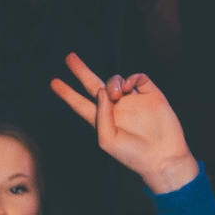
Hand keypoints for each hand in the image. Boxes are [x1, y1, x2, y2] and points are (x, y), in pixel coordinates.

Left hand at [49, 53, 196, 194]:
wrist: (162, 156)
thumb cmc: (132, 154)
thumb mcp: (107, 140)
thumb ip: (100, 115)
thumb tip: (102, 90)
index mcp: (101, 120)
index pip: (80, 104)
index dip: (67, 93)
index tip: (53, 82)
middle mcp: (115, 108)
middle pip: (94, 85)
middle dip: (81, 71)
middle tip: (69, 57)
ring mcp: (132, 99)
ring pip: (115, 80)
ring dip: (113, 81)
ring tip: (117, 94)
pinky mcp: (150, 94)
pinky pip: (138, 77)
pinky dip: (131, 78)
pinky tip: (127, 87)